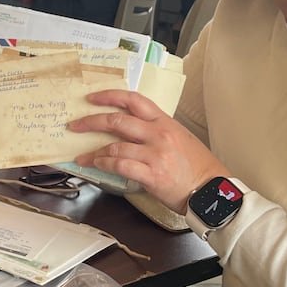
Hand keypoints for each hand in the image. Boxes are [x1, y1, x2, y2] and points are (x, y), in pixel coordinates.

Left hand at [69, 89, 226, 213]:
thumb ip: (154, 130)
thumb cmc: (195, 165)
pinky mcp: (152, 175)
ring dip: (93, 151)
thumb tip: (127, 129)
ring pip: (114, 146)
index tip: (91, 98)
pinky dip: (104, 164)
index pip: (134, 100)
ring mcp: (155, 154)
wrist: (211, 190)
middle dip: (91, 121)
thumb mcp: (178, 137)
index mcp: (164, 122)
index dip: (109, 96)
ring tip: (82, 156)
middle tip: (75, 125)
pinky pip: (120, 166)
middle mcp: (158, 134)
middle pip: (117, 120)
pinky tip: (97, 165)